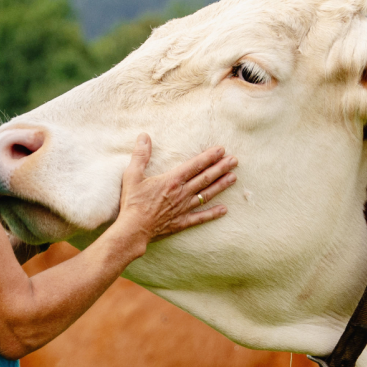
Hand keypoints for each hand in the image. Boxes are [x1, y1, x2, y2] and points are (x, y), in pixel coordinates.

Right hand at [107, 135, 236, 252]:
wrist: (133, 230)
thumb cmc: (132, 202)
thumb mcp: (132, 175)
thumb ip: (140, 155)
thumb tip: (144, 136)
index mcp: (172, 180)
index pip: (195, 165)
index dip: (209, 157)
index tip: (222, 150)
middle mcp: (182, 193)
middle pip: (206, 178)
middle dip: (221, 168)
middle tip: (235, 160)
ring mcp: (184, 208)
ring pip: (207, 195)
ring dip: (221, 186)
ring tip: (234, 178)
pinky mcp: (182, 222)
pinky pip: (200, 217)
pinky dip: (213, 213)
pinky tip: (224, 210)